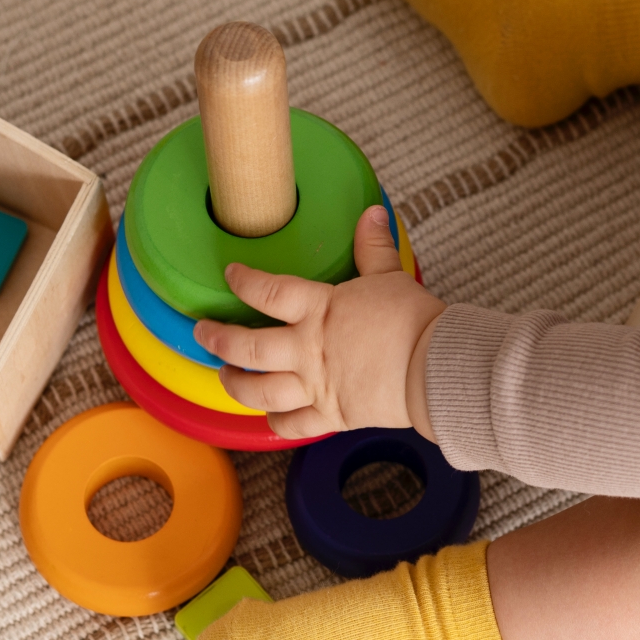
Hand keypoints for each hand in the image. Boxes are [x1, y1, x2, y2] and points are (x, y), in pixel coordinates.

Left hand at [194, 206, 447, 439]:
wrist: (437, 368)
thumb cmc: (415, 322)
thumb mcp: (392, 276)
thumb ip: (374, 248)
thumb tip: (373, 213)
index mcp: (320, 310)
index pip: (268, 291)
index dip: (244, 281)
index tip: (231, 275)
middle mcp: (308, 349)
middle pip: (247, 347)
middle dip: (218, 339)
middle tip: (203, 333)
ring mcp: (316, 386)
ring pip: (259, 391)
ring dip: (235, 385)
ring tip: (223, 377)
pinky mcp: (331, 416)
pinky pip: (293, 426)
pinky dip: (276, 424)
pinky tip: (268, 417)